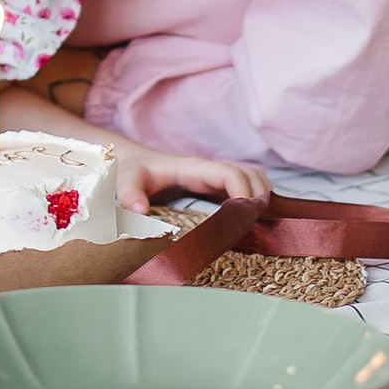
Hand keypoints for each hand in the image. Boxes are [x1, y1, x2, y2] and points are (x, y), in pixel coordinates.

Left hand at [112, 144, 271, 212]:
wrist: (133, 163)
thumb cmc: (132, 171)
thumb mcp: (126, 181)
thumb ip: (130, 194)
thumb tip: (140, 212)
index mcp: (194, 168)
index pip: (230, 173)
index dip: (244, 191)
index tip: (246, 214)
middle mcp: (210, 170)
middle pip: (250, 175)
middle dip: (259, 197)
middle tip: (257, 225)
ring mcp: (215, 176)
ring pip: (253, 178)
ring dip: (262, 197)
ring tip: (259, 223)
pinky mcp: (216, 186)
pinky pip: (245, 187)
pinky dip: (255, 199)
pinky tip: (251, 220)